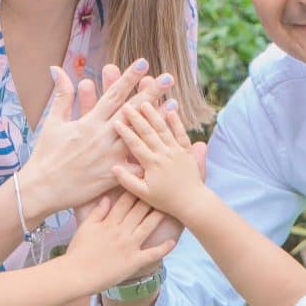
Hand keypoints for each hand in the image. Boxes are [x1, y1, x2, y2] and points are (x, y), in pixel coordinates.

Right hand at [18, 58, 156, 221]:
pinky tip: (167, 147)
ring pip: (139, 136)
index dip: (129, 78)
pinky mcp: (111, 177)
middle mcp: (102, 137)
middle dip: (151, 93)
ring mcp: (109, 157)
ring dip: (157, 120)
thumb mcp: (52, 122)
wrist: (42, 189)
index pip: (113, 96)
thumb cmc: (46, 155)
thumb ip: (61, 95)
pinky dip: (150, 157)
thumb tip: (57, 68)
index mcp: (89, 123)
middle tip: (168, 78)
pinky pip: (135, 167)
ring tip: (174, 105)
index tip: (143, 63)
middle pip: (131, 111)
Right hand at [66, 190, 176, 292]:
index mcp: (109, 222)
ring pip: (148, 226)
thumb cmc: (78, 251)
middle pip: (139, 210)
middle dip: (151, 199)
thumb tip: (106, 198)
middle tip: (163, 190)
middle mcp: (121, 231)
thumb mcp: (85, 227)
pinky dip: (163, 248)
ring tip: (171, 208)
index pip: (125, 201)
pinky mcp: (134, 262)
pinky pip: (152, 254)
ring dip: (160, 217)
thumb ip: (97, 212)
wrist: (76, 275)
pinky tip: (173, 241)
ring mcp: (129, 246)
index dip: (136, 190)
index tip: (145, 181)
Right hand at [112, 98, 204, 220]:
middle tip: (127, 106)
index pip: (135, 144)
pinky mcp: (187, 151)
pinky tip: (171, 111)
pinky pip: (182, 134)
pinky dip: (177, 122)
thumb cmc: (165, 200)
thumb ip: (127, 180)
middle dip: (136, 118)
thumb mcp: (143, 194)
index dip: (125, 132)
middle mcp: (164, 154)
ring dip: (154, 115)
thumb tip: (113, 166)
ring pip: (163, 129)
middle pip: (148, 132)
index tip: (116, 122)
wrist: (191, 202)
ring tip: (145, 102)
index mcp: (151, 164)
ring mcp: (176, 151)